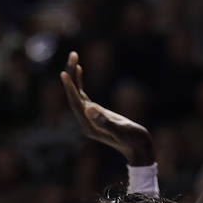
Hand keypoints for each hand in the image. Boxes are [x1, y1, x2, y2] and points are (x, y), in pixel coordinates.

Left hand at [60, 50, 154, 166]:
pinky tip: (78, 69)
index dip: (70, 89)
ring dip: (74, 75)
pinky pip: (82, 94)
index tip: (64, 73)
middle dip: (71, 76)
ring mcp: (89, 116)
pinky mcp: (95, 112)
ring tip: (73, 56)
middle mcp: (85, 120)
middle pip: (73, 96)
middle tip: (72, 54)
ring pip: (76, 93)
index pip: (76, 104)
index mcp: (88, 126)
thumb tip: (89, 109)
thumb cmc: (133, 141)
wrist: (138, 148)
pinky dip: (79, 82)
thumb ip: (105, 122)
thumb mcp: (121, 131)